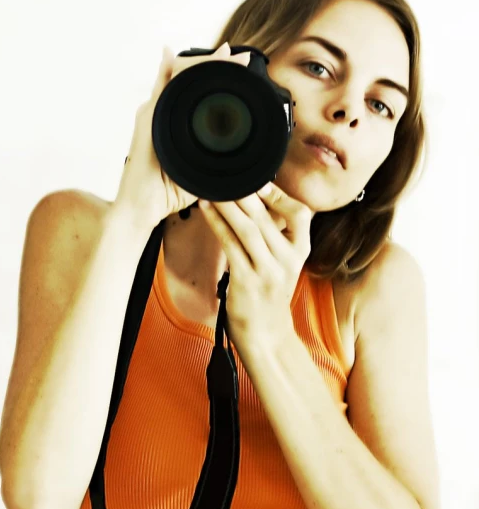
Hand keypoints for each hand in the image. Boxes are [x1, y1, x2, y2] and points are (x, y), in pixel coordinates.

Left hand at [198, 182, 314, 352]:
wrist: (266, 334)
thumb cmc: (269, 294)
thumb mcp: (284, 263)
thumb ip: (277, 236)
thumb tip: (257, 199)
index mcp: (301, 251)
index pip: (300, 213)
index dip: (278, 194)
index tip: (258, 179)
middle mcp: (289, 260)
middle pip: (266, 217)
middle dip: (244, 192)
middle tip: (225, 174)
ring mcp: (269, 272)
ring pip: (247, 228)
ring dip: (227, 205)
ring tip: (211, 188)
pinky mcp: (247, 282)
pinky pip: (230, 245)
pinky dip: (217, 224)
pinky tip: (206, 210)